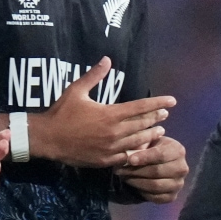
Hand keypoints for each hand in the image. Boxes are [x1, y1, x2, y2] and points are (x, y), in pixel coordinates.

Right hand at [28, 58, 174, 168]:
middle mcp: (114, 132)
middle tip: (166, 114)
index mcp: (110, 114)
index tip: (172, 101)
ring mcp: (111, 148)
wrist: (47, 139)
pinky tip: (141, 149)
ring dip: (150, 135)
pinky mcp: (105, 160)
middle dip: (156, 118)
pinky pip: (126, 157)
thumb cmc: (62, 113)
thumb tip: (107, 59)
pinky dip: (136, 152)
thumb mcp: (76, 90)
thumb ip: (94, 75)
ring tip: (160, 131)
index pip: (141, 107)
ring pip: (138, 142)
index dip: (158, 103)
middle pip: (143, 124)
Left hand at [116, 137, 189, 202]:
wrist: (158, 162)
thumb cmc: (151, 148)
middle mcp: (182, 168)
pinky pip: (155, 197)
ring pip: (155, 186)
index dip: (144, 157)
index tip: (129, 160)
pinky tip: (134, 184)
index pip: (161, 155)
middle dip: (136, 171)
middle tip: (120, 170)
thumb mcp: (147, 141)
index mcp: (178, 150)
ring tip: (124, 177)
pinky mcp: (172, 196)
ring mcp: (178, 184)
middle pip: (157, 171)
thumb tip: (128, 155)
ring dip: (136, 182)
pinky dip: (142, 192)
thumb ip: (140, 145)